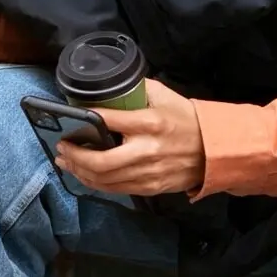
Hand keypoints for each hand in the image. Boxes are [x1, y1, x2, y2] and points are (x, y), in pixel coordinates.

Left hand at [56, 79, 204, 196]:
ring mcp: (148, 173)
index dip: (84, 120)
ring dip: (80, 172)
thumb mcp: (165, 96)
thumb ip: (138, 90)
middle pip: (100, 162)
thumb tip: (110, 87)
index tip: (70, 120)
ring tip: (66, 163)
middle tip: (62, 148)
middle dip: (74, 156)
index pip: (107, 121)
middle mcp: (146, 151)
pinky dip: (96, 183)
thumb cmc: (187, 120)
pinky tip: (86, 175)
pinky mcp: (151, 188)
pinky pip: (116, 189)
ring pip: (104, 180)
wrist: (215, 150)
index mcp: (149, 123)